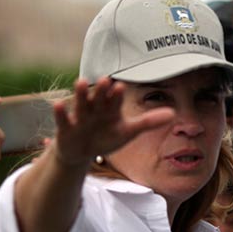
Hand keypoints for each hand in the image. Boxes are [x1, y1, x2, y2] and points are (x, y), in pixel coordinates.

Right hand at [49, 77, 175, 166]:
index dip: (117, 95)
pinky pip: (63, 119)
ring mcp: (80, 118)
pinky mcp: (66, 128)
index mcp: (111, 109)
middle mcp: (95, 109)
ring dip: (81, 94)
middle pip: (99, 99)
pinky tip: (59, 104)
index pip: (115, 101)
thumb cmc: (107, 137)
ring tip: (80, 82)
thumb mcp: (128, 131)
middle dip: (101, 91)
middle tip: (105, 80)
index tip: (120, 86)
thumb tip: (173, 114)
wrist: (82, 151)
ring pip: (81, 104)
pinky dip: (61, 113)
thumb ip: (148, 122)